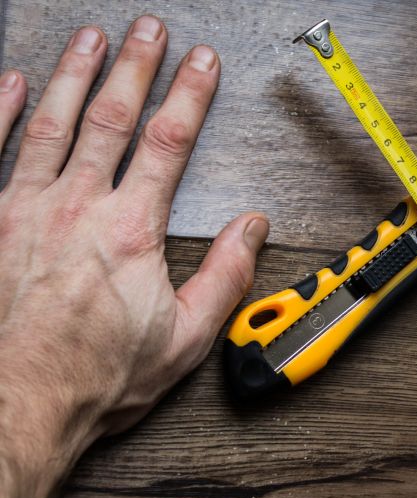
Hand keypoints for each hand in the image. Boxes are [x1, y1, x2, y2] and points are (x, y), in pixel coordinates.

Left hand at [0, 17, 267, 497]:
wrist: (22, 400)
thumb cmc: (98, 372)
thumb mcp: (186, 337)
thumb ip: (225, 276)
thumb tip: (252, 230)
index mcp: (130, 230)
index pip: (167, 144)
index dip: (189, 96)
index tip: (200, 64)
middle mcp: (77, 207)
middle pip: (112, 118)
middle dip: (134, 67)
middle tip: (147, 29)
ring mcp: (27, 208)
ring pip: (55, 123)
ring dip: (77, 74)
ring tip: (92, 38)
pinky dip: (5, 110)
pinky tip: (18, 82)